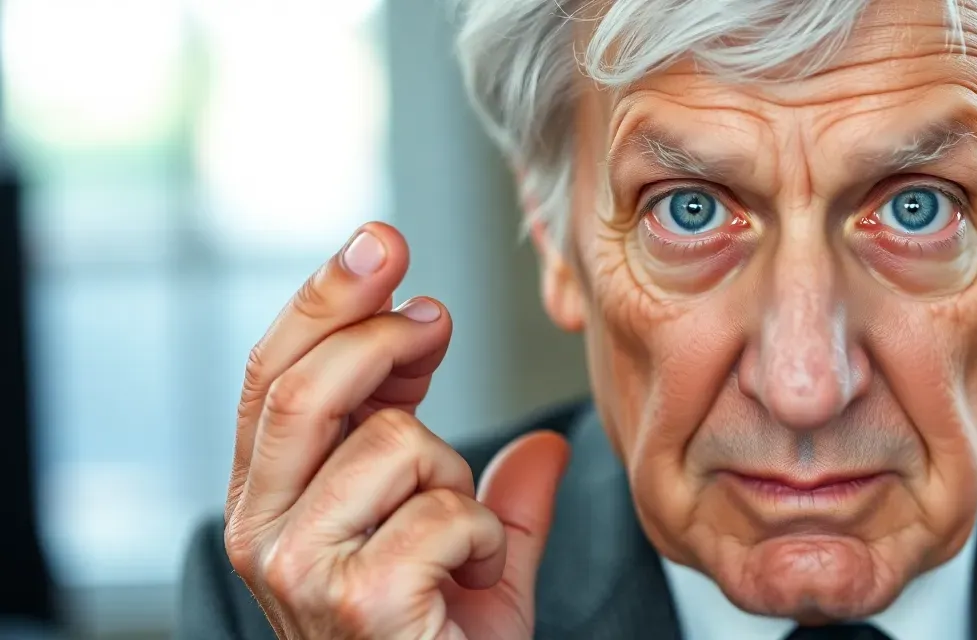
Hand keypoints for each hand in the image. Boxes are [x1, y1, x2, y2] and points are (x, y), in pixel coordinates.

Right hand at [222, 222, 570, 639]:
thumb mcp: (471, 563)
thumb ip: (496, 499)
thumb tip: (539, 444)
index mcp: (273, 505)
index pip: (273, 377)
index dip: (325, 301)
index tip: (384, 244)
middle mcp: (265, 533)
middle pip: (304, 384)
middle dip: (381, 333)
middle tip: (438, 321)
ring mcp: (302, 571)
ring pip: (394, 439)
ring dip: (452, 476)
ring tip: (457, 542)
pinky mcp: (359, 603)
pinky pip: (445, 507)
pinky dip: (481, 537)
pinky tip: (467, 582)